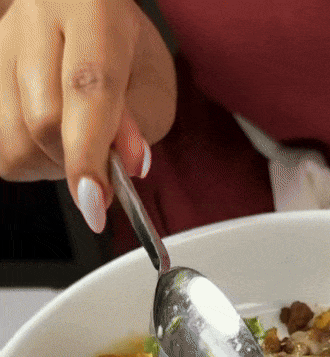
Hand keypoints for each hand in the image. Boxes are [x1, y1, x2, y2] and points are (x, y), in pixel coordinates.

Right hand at [0, 0, 175, 231]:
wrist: (85, 14)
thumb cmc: (125, 52)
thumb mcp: (153, 85)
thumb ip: (142, 126)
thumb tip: (125, 166)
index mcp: (91, 8)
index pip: (87, 89)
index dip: (90, 154)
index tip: (95, 203)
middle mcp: (35, 17)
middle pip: (43, 119)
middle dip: (77, 164)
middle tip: (103, 172)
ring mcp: (2, 41)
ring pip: (13, 137)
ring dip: (51, 164)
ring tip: (76, 145)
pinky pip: (0, 143)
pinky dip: (31, 157)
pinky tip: (51, 140)